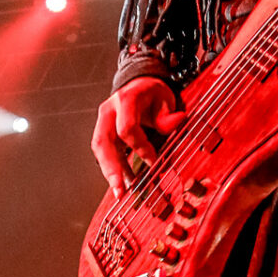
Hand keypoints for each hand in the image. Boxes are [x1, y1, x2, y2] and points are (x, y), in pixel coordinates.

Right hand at [91, 76, 186, 194]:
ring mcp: (103, 121)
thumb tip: (177, 121)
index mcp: (125, 99)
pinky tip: (123, 182)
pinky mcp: (103, 131)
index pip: (127, 128)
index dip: (140, 148)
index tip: (153, 162)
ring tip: (120, 192)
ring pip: (100, 149)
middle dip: (111, 167)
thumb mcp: (165, 98)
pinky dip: (113, 168)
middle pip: (103, 141)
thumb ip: (167, 115)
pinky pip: (104, 152)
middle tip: (120, 189)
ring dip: (109, 172)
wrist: (138, 84)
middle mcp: (109, 110)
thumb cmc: (152, 93)